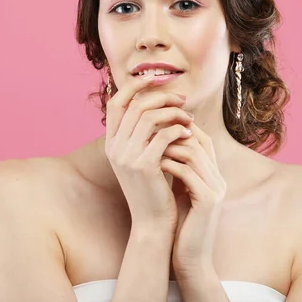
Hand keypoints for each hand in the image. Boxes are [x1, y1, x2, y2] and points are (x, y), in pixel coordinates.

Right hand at [104, 72, 194, 233]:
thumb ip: (142, 133)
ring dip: (173, 112)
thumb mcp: (142, 158)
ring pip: (149, 116)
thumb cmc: (153, 188)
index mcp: (111, 143)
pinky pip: (163, 135)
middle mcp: (114, 148)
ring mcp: (126, 157)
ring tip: (189, 118)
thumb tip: (157, 101)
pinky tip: (190, 132)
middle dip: (162, 96)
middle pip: (135, 105)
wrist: (153, 223)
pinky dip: (178, 129)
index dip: (134, 86)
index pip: (115, 102)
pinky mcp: (144, 166)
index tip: (156, 79)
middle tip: (183, 99)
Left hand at [160, 121, 226, 277]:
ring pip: (193, 153)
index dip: (181, 127)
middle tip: (149, 129)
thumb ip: (178, 170)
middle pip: (199, 140)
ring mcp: (216, 189)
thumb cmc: (181, 226)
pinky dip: (169, 164)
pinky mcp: (208, 202)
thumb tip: (161, 147)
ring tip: (148, 144)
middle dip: (173, 131)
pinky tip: (152, 163)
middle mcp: (219, 178)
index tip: (157, 124)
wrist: (190, 260)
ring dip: (168, 146)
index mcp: (213, 175)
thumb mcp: (181, 192)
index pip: (202, 138)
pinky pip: (188, 173)